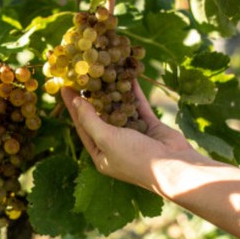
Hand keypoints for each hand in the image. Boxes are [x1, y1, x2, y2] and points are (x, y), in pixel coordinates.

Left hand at [61, 82, 193, 194]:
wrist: (174, 167)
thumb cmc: (135, 157)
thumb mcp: (106, 139)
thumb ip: (90, 120)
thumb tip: (77, 102)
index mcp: (101, 154)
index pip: (82, 126)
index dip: (73, 107)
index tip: (65, 87)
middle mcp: (115, 145)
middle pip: (100, 116)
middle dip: (93, 96)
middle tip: (84, 75)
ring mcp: (134, 135)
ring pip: (120, 109)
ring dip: (114, 92)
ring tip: (104, 72)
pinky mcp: (150, 126)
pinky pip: (138, 106)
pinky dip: (133, 93)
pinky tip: (128, 77)